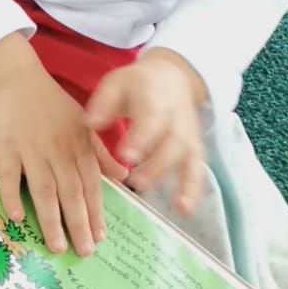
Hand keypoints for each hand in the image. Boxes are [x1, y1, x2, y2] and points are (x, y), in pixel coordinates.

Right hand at [0, 34, 127, 256]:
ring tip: (56, 245)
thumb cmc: (51, 104)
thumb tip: (123, 177)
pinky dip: (12, 195)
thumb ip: (101, 152)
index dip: (95, 212)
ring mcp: (30, 149)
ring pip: (42, 189)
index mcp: (78, 146)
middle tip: (84, 251)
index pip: (90, 184)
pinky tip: (17, 217)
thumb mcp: (83, 124)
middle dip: (78, 223)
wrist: (17, 79)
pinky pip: (8, 175)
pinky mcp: (5, 147)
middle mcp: (57, 150)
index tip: (100, 237)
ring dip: (50, 218)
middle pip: (69, 192)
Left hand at [84, 48, 206, 214]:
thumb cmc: (136, 85)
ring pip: (189, 159)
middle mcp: (177, 119)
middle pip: (172, 143)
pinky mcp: (194, 149)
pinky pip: (198, 170)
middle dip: (158, 164)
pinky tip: (185, 210)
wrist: (171, 78)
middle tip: (139, 183)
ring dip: (185, 183)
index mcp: (154, 99)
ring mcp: (189, 135)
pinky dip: (194, 190)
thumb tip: (90, 123)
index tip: (126, 155)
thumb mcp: (115, 83)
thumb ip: (103, 103)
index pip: (150, 119)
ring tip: (177, 206)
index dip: (141, 137)